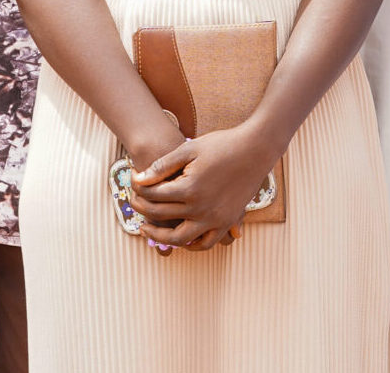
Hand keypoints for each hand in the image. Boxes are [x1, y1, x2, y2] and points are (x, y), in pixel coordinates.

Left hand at [129, 124, 280, 251]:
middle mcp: (201, 209)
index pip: (153, 195)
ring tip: (148, 228)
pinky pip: (205, 243)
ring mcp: (215, 219)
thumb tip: (138, 179)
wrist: (256, 149)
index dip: (138, 188)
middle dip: (142, 208)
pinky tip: (180, 236)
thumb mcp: (189, 149)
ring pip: (180, 239)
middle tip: (133, 202)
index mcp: (189, 188)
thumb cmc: (222, 144)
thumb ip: (163, 166)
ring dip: (160, 236)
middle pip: (161, 215)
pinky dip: (190, 245)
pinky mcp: (227, 222)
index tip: (133, 180)